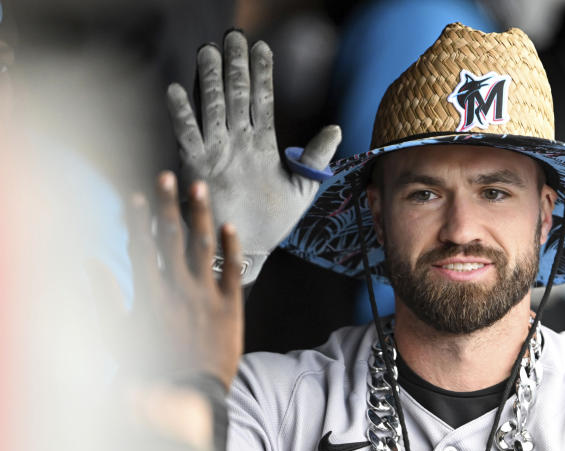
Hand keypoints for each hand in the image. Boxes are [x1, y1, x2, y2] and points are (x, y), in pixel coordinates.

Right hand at [125, 171, 243, 389]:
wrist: (186, 398)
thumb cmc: (148, 370)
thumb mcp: (117, 335)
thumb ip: (104, 297)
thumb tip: (89, 263)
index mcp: (149, 295)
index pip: (142, 247)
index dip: (139, 219)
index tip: (137, 194)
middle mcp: (178, 290)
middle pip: (172, 239)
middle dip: (168, 205)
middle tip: (169, 176)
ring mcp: (206, 297)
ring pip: (204, 247)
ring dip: (201, 216)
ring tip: (200, 189)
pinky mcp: (230, 309)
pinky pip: (233, 271)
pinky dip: (232, 248)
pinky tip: (231, 226)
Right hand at [165, 30, 340, 284]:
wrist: (250, 249)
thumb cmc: (275, 221)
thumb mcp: (303, 188)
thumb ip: (316, 158)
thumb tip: (336, 128)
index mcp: (262, 143)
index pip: (262, 100)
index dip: (262, 74)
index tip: (262, 47)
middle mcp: (237, 141)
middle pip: (235, 95)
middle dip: (234, 66)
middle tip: (232, 36)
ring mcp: (216, 151)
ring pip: (211, 108)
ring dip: (207, 80)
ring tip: (206, 52)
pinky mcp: (197, 166)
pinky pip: (187, 136)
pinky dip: (181, 114)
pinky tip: (176, 90)